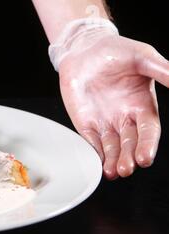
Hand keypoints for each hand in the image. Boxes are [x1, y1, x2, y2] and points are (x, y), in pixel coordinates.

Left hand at [59, 33, 167, 179]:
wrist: (83, 49)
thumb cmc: (115, 51)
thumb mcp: (142, 57)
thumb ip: (163, 71)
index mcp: (142, 106)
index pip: (148, 131)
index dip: (148, 145)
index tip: (145, 158)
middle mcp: (125, 118)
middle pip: (130, 144)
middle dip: (129, 158)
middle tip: (127, 169)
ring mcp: (105, 122)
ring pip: (111, 148)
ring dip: (112, 161)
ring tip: (113, 172)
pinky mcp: (86, 124)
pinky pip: (91, 142)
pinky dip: (94, 154)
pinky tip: (96, 165)